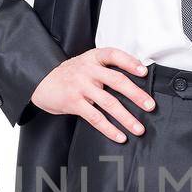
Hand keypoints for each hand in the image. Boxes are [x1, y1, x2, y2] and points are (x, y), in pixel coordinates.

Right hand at [30, 47, 153, 142]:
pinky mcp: (73, 102)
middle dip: (136, 95)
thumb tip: (134, 83)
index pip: (114, 55)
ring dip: (126, 118)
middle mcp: (88, 70)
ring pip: (109, 103)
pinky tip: (120, 136)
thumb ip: (104, 69)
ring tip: (139, 129)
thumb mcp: (86, 63)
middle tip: (150, 106)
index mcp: (93, 58)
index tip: (144, 72)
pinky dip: (109, 129)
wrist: (40, 81)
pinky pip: (95, 117)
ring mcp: (80, 86)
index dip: (130, 62)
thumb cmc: (69, 74)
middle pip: (117, 81)